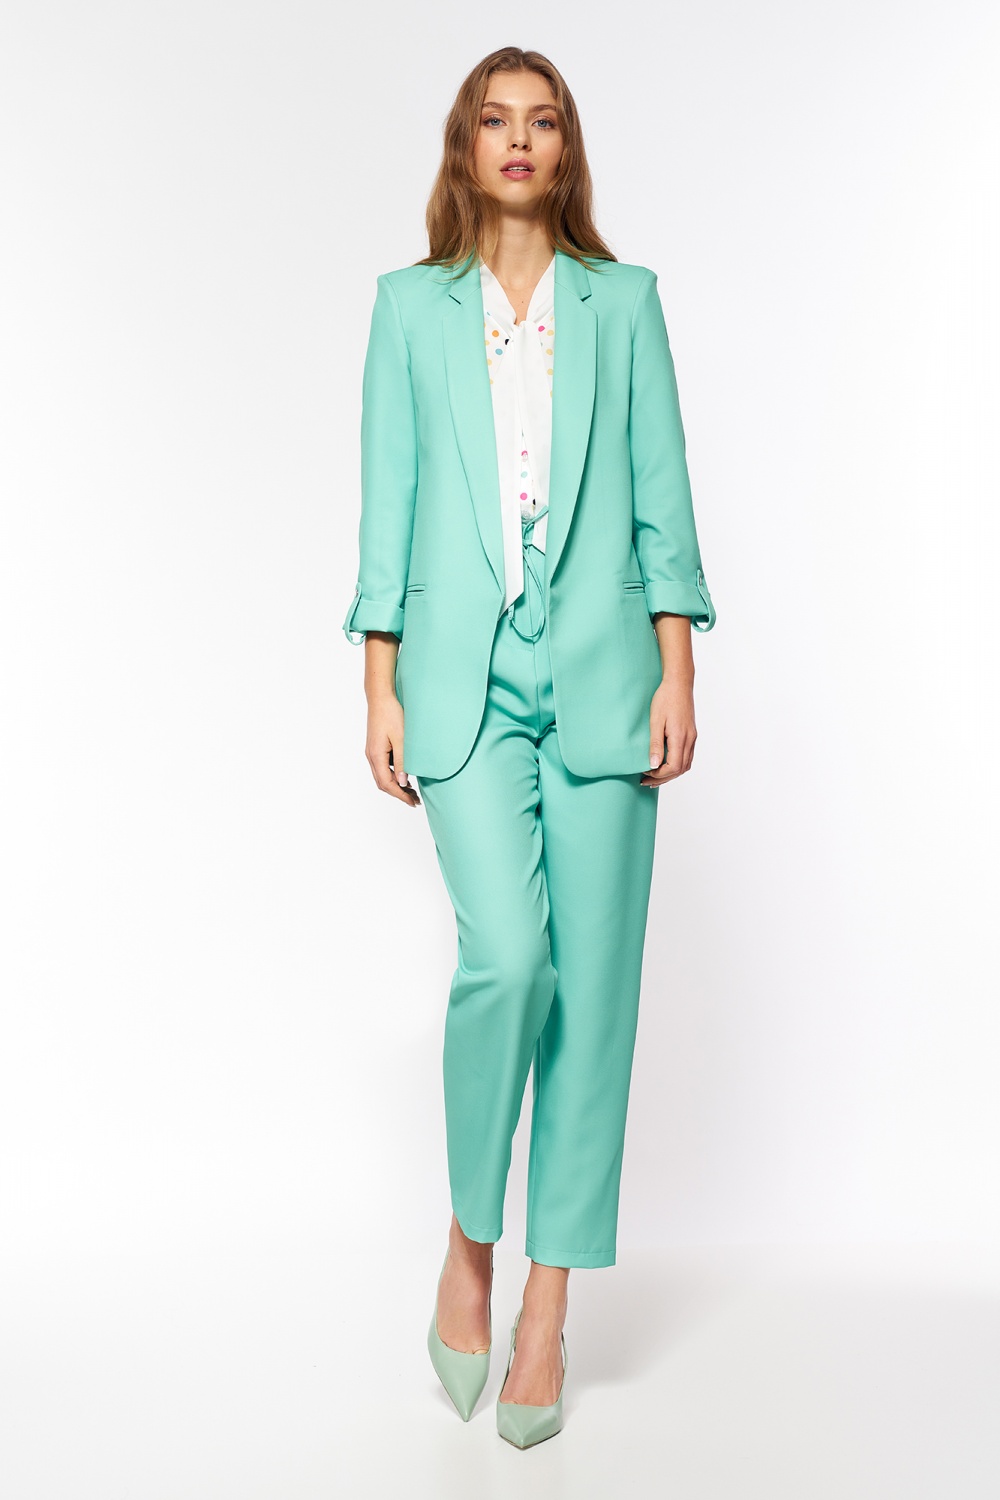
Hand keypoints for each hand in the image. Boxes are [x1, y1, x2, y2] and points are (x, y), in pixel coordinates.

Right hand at [366, 690, 420, 805]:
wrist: (381, 697)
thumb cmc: (391, 714)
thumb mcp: (401, 739)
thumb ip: (402, 761)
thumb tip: (402, 782)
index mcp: (376, 755)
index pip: (387, 783)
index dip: (400, 795)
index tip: (413, 802)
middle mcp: (371, 755)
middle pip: (382, 783)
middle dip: (398, 793)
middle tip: (414, 800)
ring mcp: (372, 751)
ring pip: (382, 776)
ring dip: (396, 785)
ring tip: (412, 791)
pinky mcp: (376, 747)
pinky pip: (382, 767)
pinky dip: (393, 775)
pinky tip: (404, 775)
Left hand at [640, 676, 696, 786]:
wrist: (679, 683)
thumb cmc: (665, 699)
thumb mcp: (655, 721)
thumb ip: (655, 744)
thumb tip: (653, 765)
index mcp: (680, 738)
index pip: (673, 767)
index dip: (659, 775)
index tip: (645, 772)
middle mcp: (689, 740)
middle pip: (680, 769)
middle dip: (663, 778)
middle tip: (646, 781)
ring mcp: (692, 737)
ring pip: (685, 765)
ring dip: (671, 774)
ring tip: (654, 777)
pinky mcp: (692, 734)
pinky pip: (687, 757)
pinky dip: (677, 766)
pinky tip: (665, 765)